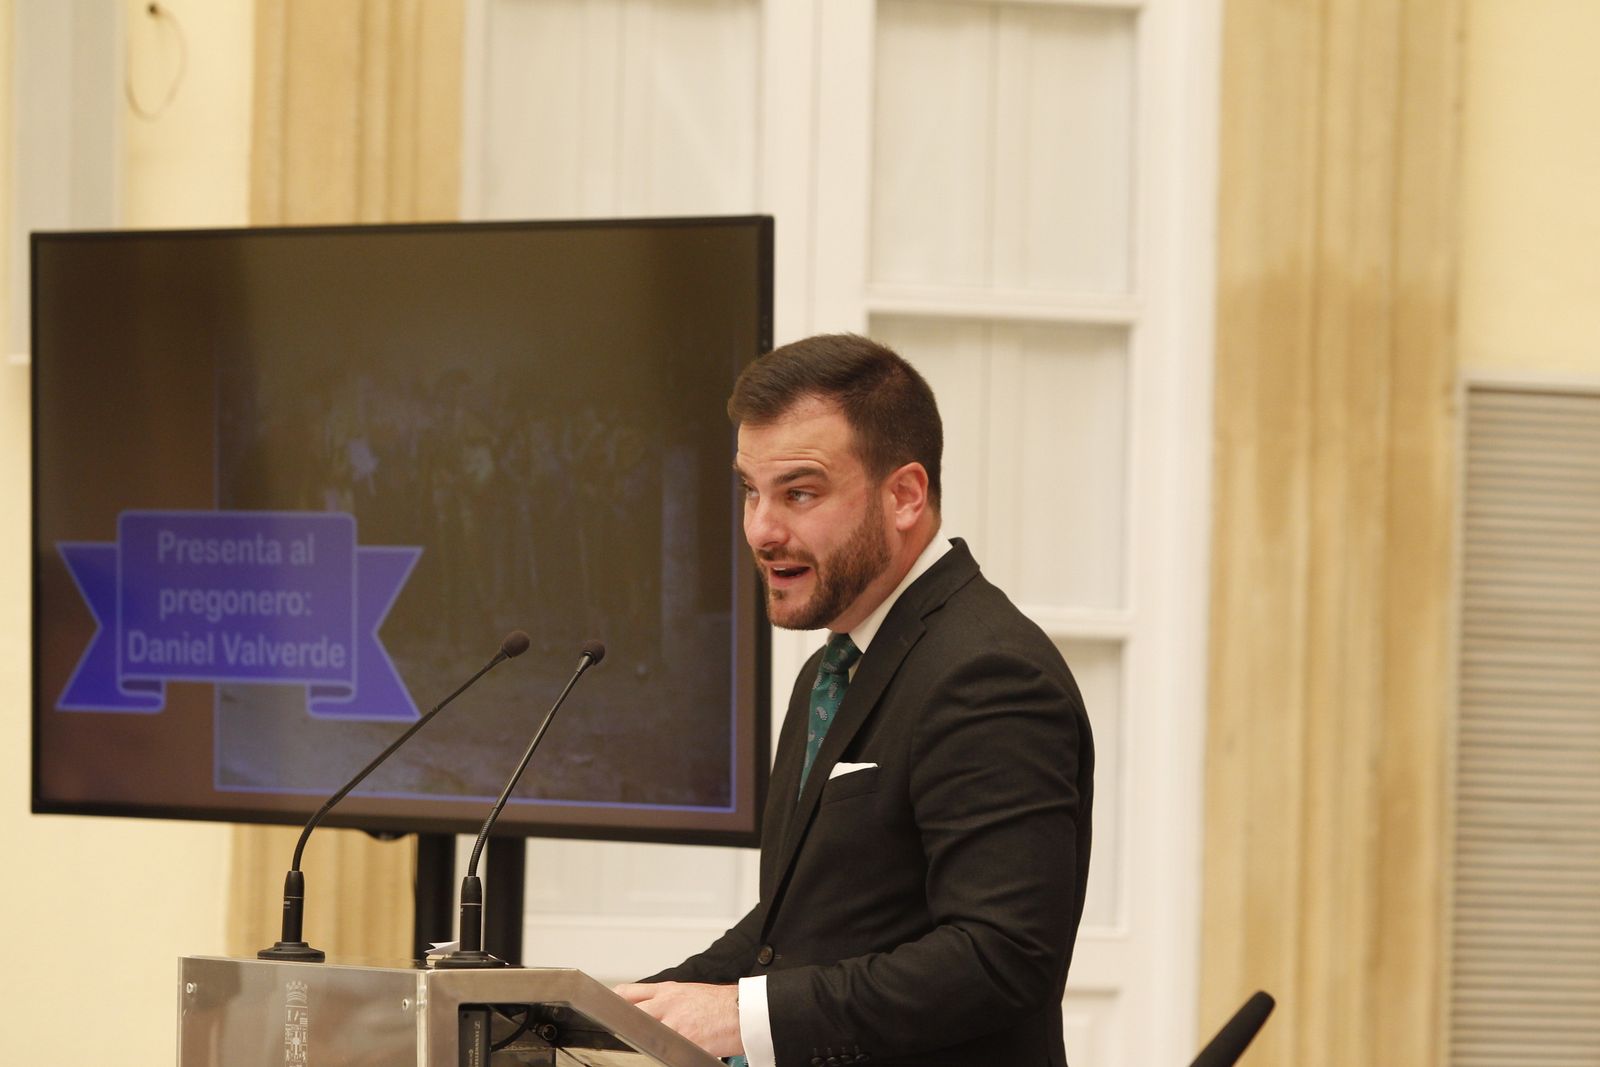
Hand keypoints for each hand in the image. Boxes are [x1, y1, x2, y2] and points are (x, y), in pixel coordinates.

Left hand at [613, 981, 742, 1057]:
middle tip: (619, 1037)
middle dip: (622, 1027)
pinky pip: (666, 1051)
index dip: (612, 1004)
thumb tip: (643, 1007)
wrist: (743, 1011)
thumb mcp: (686, 991)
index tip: (604, 1014)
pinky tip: (665, 1056)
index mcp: (666, 991)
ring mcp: (675, 1024)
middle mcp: (666, 1005)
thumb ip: (662, 997)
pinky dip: (662, 1055)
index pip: (626, 993)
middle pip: (629, 1015)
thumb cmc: (719, 1003)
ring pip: (644, 1035)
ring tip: (644, 1048)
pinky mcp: (686, 1042)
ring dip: (643, 1042)